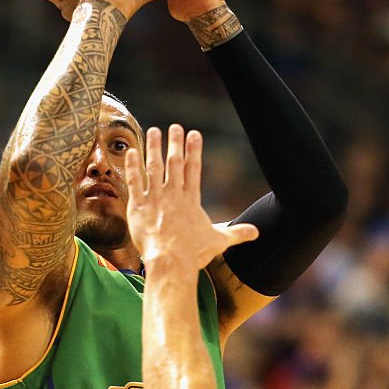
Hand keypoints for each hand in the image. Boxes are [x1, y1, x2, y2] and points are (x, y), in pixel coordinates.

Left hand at [125, 124, 257, 271]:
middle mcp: (173, 195)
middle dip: (175, 143)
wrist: (170, 261)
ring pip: (154, 168)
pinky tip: (131, 152)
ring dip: (154, 148)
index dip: (194, 150)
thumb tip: (256, 232)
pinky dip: (132, 167)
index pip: (194, 169)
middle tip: (175, 126)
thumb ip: (237, 233)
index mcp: (191, 200)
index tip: (194, 134)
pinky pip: (135, 182)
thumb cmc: (194, 253)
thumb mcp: (220, 241)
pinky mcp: (138, 207)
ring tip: (153, 131)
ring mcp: (155, 199)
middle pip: (175, 163)